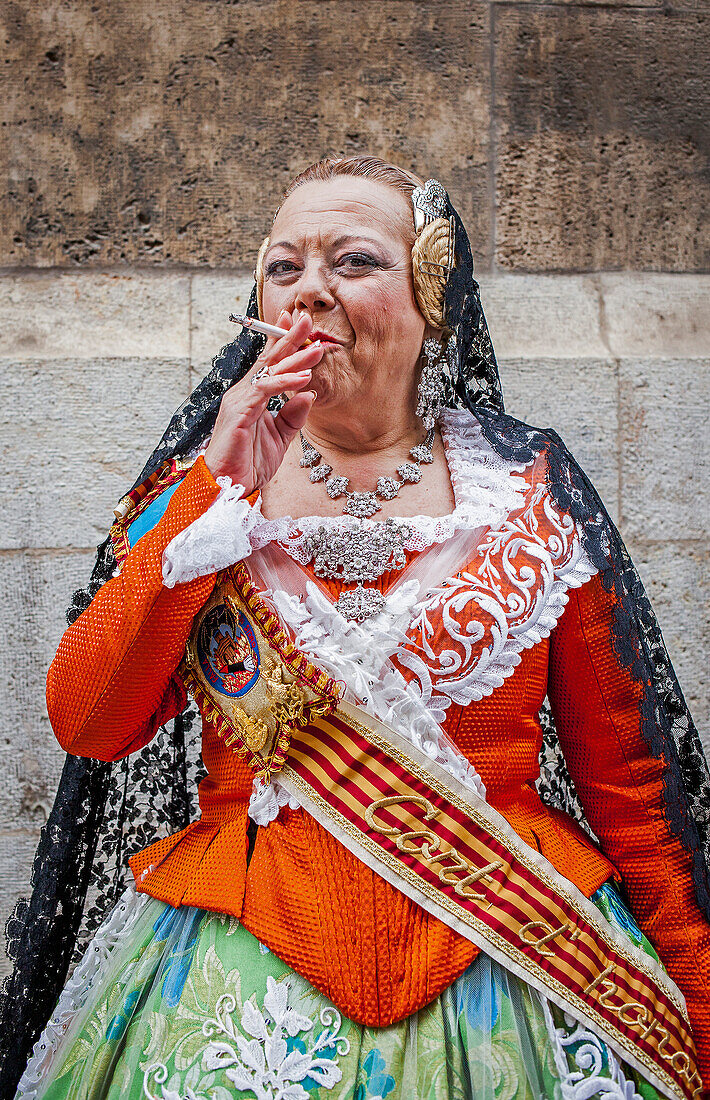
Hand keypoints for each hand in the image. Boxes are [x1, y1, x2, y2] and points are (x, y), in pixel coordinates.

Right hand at [204, 310, 321, 493]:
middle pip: (270, 359)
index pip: (269, 363)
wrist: (230, 485)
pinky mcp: (239, 412)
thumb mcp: (281, 436)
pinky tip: (302, 378)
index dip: (283, 341)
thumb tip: (310, 393)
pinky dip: (284, 383)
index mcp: (253, 396)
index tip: (298, 322)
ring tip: (316, 351)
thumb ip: (294, 415)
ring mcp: (239, 400)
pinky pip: (264, 391)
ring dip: (294, 360)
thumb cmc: (250, 462)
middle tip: (309, 321)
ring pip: (269, 372)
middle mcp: (244, 392)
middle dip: (290, 338)